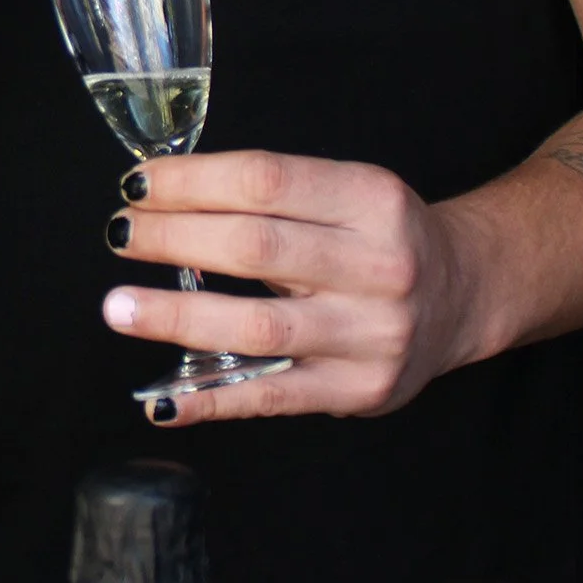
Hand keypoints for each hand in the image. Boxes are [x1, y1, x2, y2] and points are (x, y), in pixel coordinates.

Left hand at [100, 151, 474, 423]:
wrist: (463, 294)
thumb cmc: (382, 238)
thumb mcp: (348, 193)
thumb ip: (273, 197)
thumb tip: (163, 200)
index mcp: (371, 200)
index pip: (265, 181)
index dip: (191, 182)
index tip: (139, 185)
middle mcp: (379, 266)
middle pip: (254, 249)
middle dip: (172, 240)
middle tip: (121, 236)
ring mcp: (370, 334)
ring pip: (256, 327)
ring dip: (175, 316)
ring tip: (119, 308)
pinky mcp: (359, 390)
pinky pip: (270, 398)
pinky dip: (209, 401)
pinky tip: (162, 399)